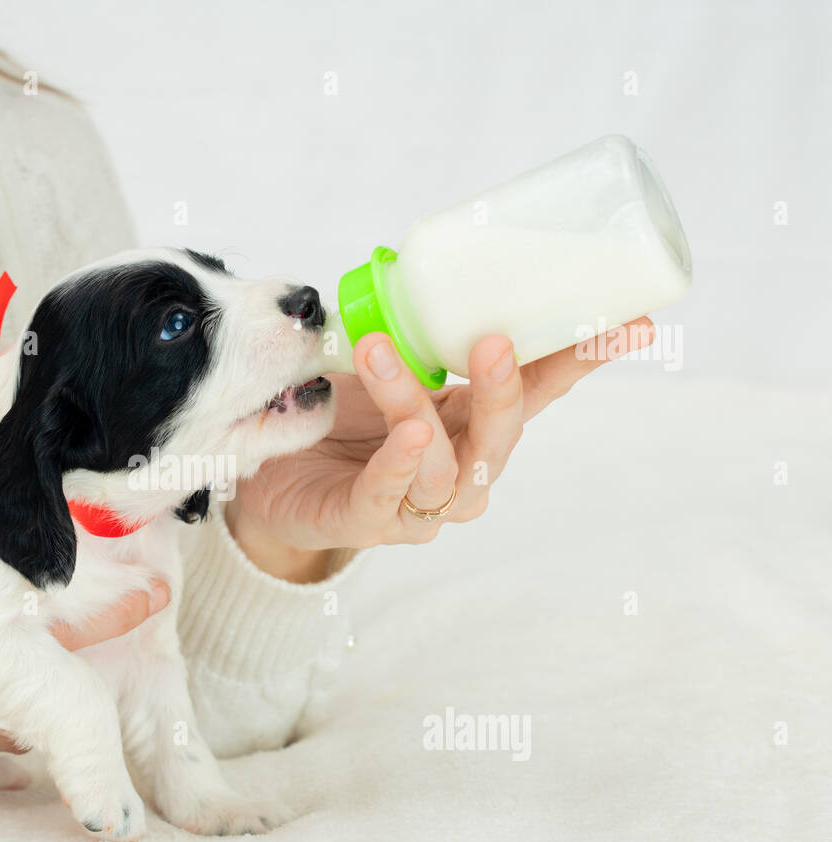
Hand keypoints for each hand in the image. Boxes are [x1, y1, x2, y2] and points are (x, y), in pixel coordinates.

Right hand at [0, 452, 169, 748]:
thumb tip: (9, 428)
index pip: (58, 613)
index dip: (116, 607)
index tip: (156, 593)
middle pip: (44, 678)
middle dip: (88, 663)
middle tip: (125, 633)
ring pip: (13, 716)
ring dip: (41, 695)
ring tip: (73, 671)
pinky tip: (13, 689)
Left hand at [229, 320, 656, 574]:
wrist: (271, 481)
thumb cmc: (333, 419)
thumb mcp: (378, 361)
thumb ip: (404, 325)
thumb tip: (408, 257)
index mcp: (472, 423)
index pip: (539, 391)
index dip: (581, 359)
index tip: (631, 322)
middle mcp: (461, 469)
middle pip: (501, 436)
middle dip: (506, 389)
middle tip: (494, 341)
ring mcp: (418, 504)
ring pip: (441, 463)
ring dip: (414, 407)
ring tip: (385, 357)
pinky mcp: (364, 523)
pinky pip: (387, 497)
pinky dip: (398, 466)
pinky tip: (407, 439)